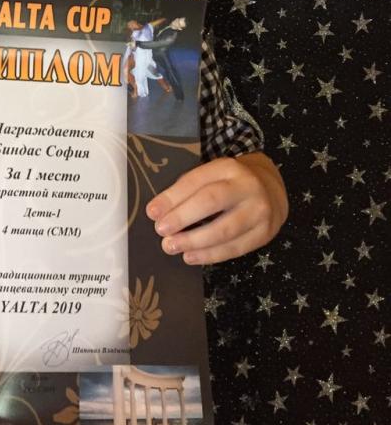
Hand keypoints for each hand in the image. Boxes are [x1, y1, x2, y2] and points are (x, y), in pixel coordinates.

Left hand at [145, 153, 287, 264]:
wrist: (272, 191)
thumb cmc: (230, 184)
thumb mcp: (212, 176)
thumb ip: (188, 189)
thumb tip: (159, 212)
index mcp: (228, 168)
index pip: (196, 181)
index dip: (172, 197)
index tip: (152, 212)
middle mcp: (246, 186)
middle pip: (211, 201)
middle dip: (182, 217)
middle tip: (161, 230)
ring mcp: (259, 211)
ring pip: (224, 229)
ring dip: (194, 241)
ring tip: (171, 246)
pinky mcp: (264, 233)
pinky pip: (235, 248)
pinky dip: (210, 255)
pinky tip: (191, 256)